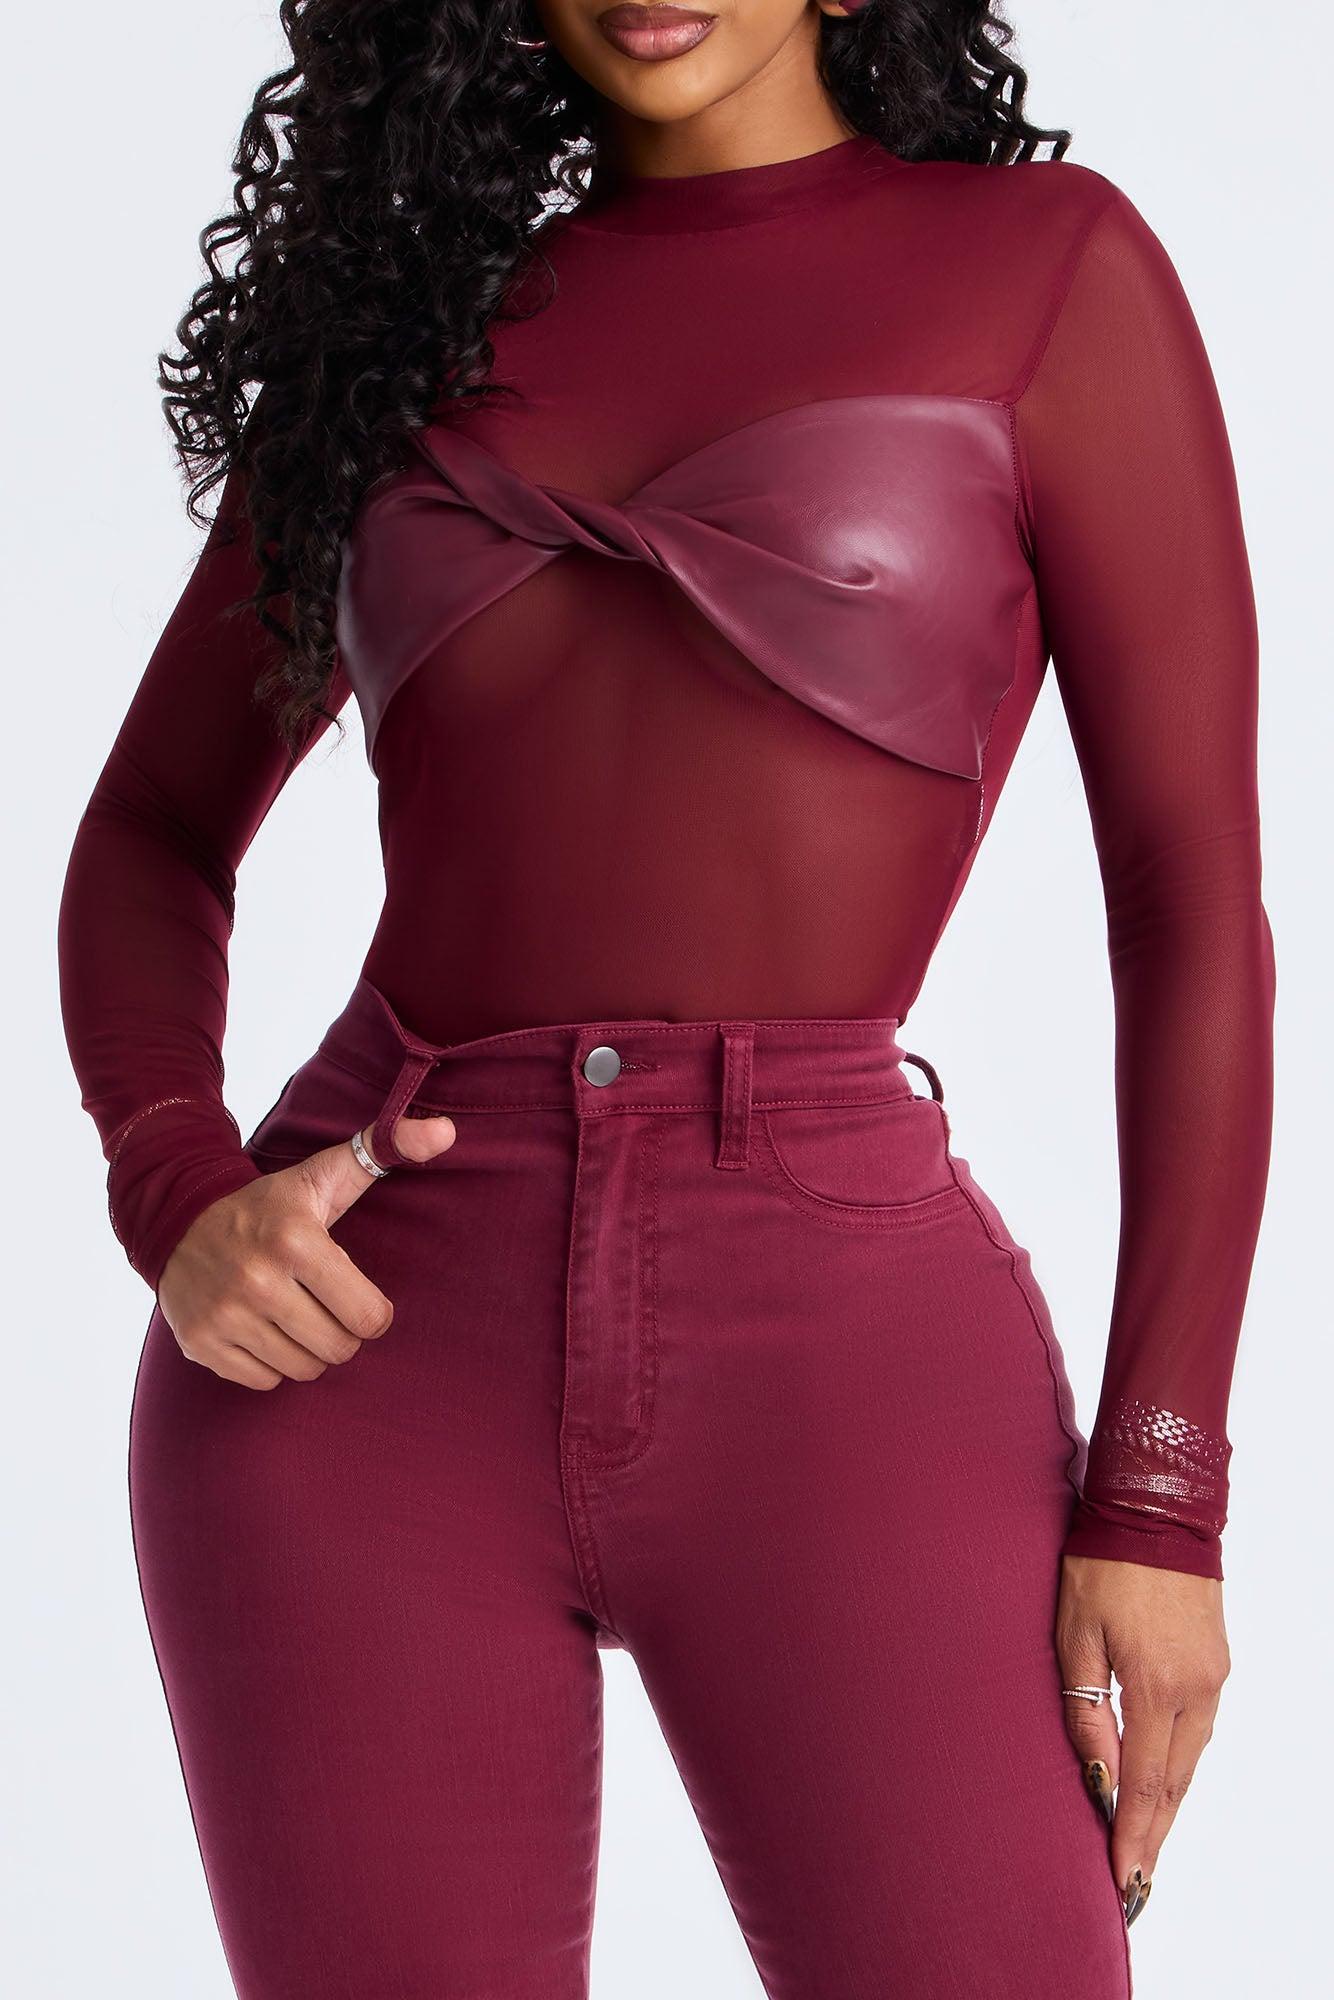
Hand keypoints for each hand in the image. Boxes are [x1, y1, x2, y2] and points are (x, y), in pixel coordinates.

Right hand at [156, 1112, 456, 1388]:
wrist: (177, 1220)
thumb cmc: (269, 1205)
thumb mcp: (324, 1174)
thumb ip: (387, 1147)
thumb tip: (447, 1132)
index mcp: (297, 1241)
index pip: (369, 1317)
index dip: (373, 1312)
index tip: (358, 1296)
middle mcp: (257, 1281)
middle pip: (338, 1348)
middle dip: (341, 1332)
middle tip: (325, 1306)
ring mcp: (225, 1315)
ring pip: (302, 1370)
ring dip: (308, 1350)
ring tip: (295, 1316)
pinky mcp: (200, 1344)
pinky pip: (264, 1381)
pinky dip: (271, 1363)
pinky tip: (263, 1329)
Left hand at [1056, 1553, 1230, 1925]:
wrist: (1157, 1509)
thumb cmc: (1102, 1564)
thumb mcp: (1075, 1634)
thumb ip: (1084, 1708)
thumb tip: (1096, 1774)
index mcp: (1157, 1686)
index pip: (1144, 1784)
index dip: (1132, 1836)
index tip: (1123, 1880)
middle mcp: (1196, 1690)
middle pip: (1175, 1783)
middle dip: (1153, 1835)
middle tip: (1135, 1883)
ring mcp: (1213, 1677)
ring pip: (1191, 1760)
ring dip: (1168, 1803)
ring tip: (1144, 1843)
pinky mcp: (1217, 1662)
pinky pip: (1200, 1730)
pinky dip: (1180, 1764)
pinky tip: (1162, 1780)